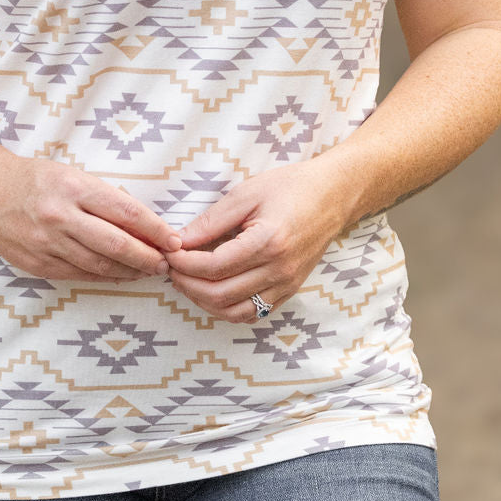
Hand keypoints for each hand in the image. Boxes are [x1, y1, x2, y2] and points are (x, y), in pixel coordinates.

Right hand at [0, 157, 181, 282]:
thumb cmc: (38, 181)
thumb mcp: (73, 175)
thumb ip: (105, 199)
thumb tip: (145, 224)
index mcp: (74, 187)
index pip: (126, 212)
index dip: (155, 229)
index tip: (174, 240)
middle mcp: (60, 216)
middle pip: (116, 244)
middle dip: (147, 257)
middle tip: (166, 263)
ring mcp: (47, 244)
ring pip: (99, 265)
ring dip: (129, 271)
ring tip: (147, 271)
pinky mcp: (38, 264)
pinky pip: (79, 275)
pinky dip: (104, 277)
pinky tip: (119, 275)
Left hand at [163, 158, 353, 322]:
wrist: (332, 195)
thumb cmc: (289, 187)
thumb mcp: (246, 194)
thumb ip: (211, 221)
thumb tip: (178, 240)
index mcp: (268, 242)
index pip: (214, 266)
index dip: (184, 263)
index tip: (168, 252)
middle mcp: (279, 270)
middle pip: (220, 294)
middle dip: (187, 285)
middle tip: (171, 268)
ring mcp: (287, 285)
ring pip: (235, 312)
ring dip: (204, 302)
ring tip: (187, 281)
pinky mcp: (290, 291)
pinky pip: (253, 313)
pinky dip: (227, 308)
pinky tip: (212, 290)